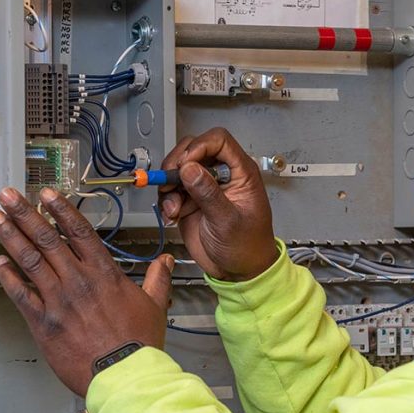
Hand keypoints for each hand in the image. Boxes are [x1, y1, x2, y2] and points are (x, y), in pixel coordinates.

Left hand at [0, 187, 174, 395]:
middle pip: (47, 238)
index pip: (79, 232)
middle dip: (26, 213)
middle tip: (10, 195)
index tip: (47, 195)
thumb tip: (166, 262)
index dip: (61, 210)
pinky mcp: (44, 322)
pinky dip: (8, 277)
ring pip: (30, 260)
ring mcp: (59, 300)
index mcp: (104, 274)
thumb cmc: (138, 345)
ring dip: (11, 236)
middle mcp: (78, 281)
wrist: (124, 376)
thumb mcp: (154, 306)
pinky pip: (21, 294)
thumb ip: (157, 279)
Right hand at [158, 128, 278, 281]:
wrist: (239, 271)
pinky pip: (171, 189)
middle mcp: (221, 175)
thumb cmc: (247, 246)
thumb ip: (208, 194)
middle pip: (193, 149)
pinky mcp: (190, 200)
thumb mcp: (228, 221)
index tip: (186, 165)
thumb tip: (191, 168)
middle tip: (171, 181)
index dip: (200, 147)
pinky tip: (173, 215)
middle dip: (177, 164)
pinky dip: (166, 200)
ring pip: (178, 168)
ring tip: (173, 207)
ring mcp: (204, 186)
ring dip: (169, 185)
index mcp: (241, 173)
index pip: (219, 140)